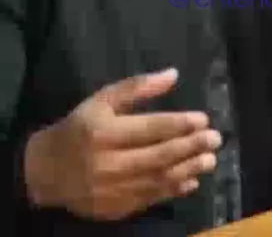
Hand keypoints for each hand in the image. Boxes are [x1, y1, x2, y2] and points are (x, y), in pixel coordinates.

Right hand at [24, 67, 221, 220]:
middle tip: (215, 139)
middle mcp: (108, 163)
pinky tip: (191, 181)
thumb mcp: (102, 99)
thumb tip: (173, 74)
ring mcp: (112, 190)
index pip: (150, 128)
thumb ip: (137, 87)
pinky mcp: (115, 208)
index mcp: (104, 132)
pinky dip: (173, 190)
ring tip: (209, 160)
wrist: (46, 170)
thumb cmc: (78, 127)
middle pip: (158, 156)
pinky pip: (150, 199)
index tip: (204, 119)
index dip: (179, 124)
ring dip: (187, 170)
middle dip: (190, 147)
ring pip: (158, 180)